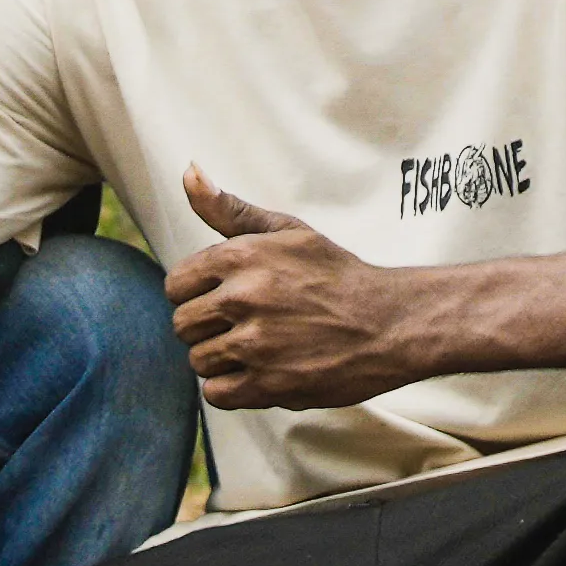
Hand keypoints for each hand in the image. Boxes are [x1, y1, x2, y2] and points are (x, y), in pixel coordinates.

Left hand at [169, 170, 419, 407]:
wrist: (390, 322)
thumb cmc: (335, 274)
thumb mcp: (286, 231)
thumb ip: (228, 210)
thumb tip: (189, 172)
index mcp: (240, 257)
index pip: (175, 285)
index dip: (194, 294)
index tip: (220, 299)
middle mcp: (243, 298)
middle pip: (183, 324)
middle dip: (206, 327)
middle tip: (241, 326)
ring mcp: (256, 344)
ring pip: (198, 360)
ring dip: (220, 359)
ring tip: (253, 349)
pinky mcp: (271, 384)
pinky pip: (216, 393)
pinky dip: (231, 388)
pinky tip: (256, 374)